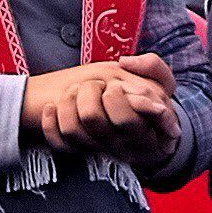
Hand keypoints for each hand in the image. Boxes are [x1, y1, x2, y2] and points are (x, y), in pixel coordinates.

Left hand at [23, 59, 177, 162]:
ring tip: (74, 91)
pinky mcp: (79, 150)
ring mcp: (97, 147)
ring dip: (67, 102)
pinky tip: (51, 107)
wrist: (142, 133)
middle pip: (92, 118)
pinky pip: (58, 144)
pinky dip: (50, 123)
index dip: (115, 94)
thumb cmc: (150, 105)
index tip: (115, 84)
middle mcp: (118, 142)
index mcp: (141, 127)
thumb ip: (152, 66)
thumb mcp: (161, 83)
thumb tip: (125, 61)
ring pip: (71, 130)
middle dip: (88, 91)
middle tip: (93, 84)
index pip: (124, 117)